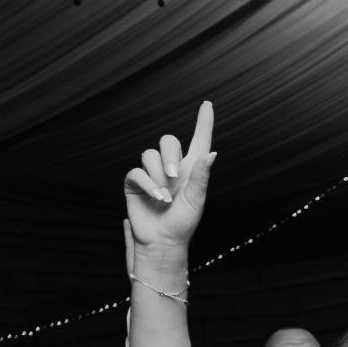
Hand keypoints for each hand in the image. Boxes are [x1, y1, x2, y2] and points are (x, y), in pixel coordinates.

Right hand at [124, 101, 216, 254]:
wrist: (163, 242)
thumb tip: (212, 152)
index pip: (199, 140)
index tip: (207, 105)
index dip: (203, 123)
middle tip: (174, 176)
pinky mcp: (135, 183)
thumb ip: (202, 175)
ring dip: (158, 174)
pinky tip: (156, 197)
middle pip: (168, 141)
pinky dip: (146, 182)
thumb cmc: (183, 223)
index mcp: (191, 169)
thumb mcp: (196, 200)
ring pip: (150, 155)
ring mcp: (152, 174)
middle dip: (170, 154)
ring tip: (165, 197)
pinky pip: (136, 171)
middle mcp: (171, 167)